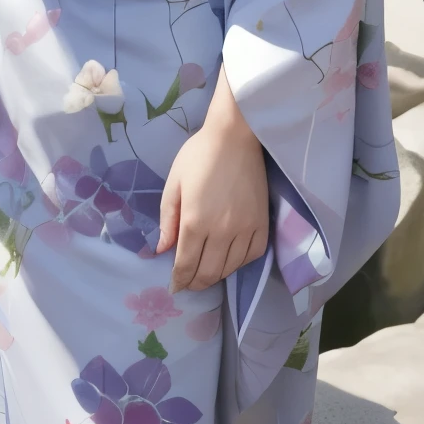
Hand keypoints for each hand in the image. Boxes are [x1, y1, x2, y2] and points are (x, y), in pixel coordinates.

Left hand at [155, 65, 269, 292]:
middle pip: (208, 273)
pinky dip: (239, 263)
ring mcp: (245, 229)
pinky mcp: (262, 224)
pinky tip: (230, 259)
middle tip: (188, 283)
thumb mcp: (174, 182)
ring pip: (230, 269)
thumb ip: (167, 219)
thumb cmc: (199, 155)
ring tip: (206, 272)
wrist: (236, 136)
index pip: (186, 265)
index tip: (174, 287)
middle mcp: (221, 232)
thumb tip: (162, 249)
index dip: (179, 280)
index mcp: (195, 221)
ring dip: (216, 275)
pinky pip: (252, 256)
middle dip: (195, 283)